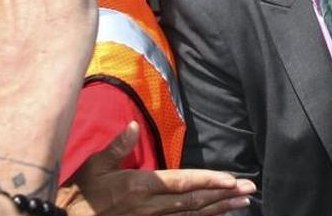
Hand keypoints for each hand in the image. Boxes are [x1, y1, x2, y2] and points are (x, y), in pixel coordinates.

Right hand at [58, 122, 255, 215]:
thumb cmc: (83, 192)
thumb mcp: (96, 165)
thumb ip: (118, 146)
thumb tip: (134, 125)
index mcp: (141, 186)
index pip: (183, 182)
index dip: (209, 180)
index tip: (231, 179)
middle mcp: (152, 206)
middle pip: (195, 201)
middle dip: (224, 195)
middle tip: (249, 190)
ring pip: (193, 215)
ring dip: (220, 209)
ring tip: (242, 203)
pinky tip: (218, 215)